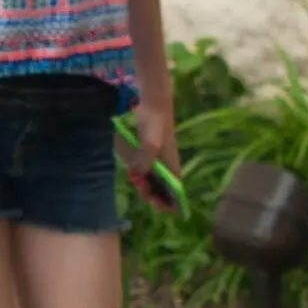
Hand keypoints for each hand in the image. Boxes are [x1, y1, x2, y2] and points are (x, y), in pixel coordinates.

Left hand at [128, 87, 179, 207]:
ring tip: (136, 182)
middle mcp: (165, 164)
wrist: (151, 100)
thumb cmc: (156, 118)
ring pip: (150, 179)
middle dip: (152, 194)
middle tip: (143, 192)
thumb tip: (139, 174)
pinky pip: (141, 169)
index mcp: (172, 163)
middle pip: (162, 188)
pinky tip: (132, 171)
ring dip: (143, 185)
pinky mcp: (144, 152)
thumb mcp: (152, 138)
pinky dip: (137, 173)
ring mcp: (154, 158)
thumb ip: (146, 155)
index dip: (171, 202)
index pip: (176, 189)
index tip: (159, 207)